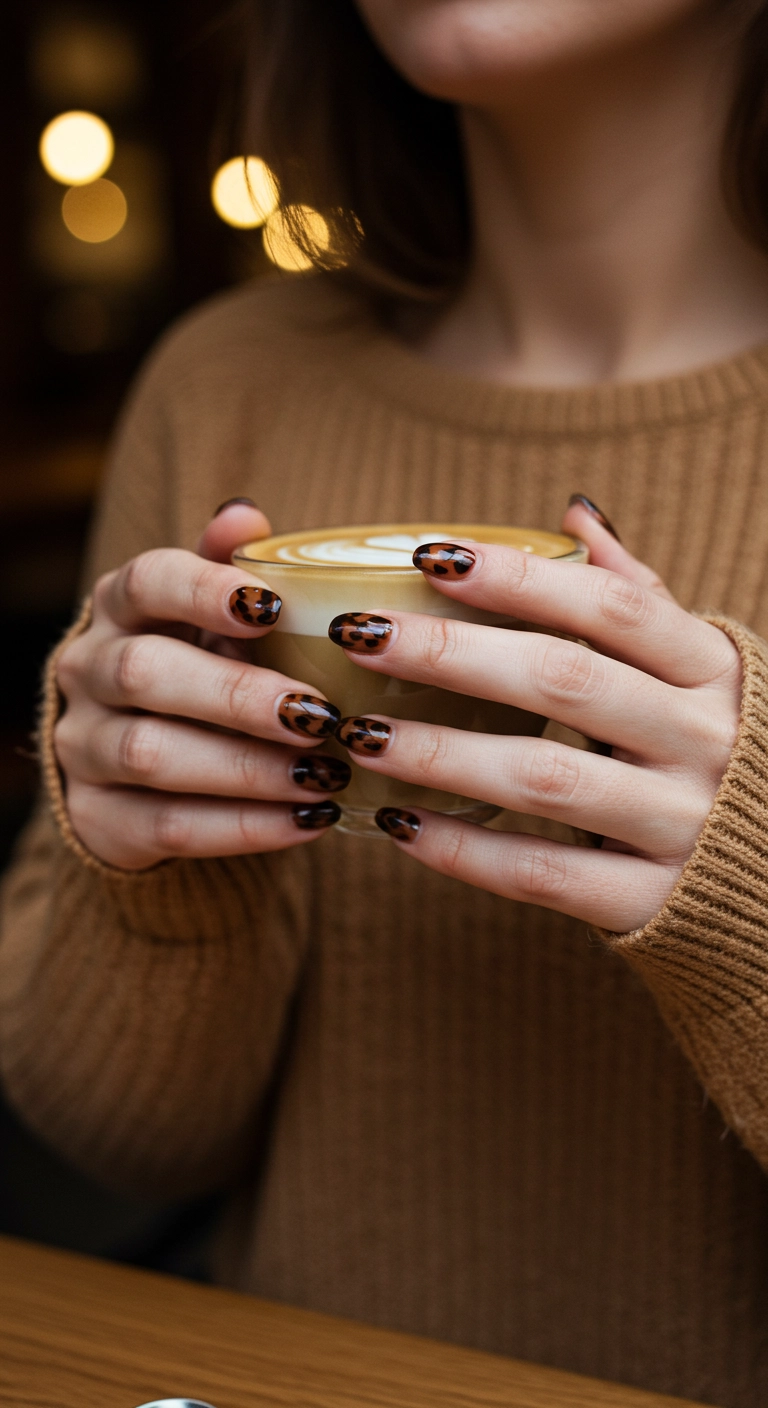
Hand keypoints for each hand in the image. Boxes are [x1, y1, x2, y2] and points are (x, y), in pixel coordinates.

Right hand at [54, 502, 346, 869]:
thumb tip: (247, 514)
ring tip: (326, 773)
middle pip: (146, 673)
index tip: (273, 606)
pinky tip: (309, 821)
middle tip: (319, 714)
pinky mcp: (98, 819)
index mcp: (120, 608)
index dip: (204, 590)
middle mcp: (87, 671)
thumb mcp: (216, 619)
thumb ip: (234, 571)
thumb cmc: (200, 669)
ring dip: (248, 768)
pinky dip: (244, 828)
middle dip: (239, 696)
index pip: (146, 582)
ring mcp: (83, 748)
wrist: (137, 769)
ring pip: (153, 755)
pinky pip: (167, 827)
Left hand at [328, 501, 741, 930]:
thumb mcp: (701, 670)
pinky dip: (464, 852)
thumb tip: (572, 515)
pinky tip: (398, 825)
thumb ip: (639, 598)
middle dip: (453, 652)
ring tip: (363, 733)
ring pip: (544, 779)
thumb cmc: (720, 753)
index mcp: (712, 672)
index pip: (612, 606)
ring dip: (441, 753)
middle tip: (362, 634)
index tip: (431, 557)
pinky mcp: (649, 902)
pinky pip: (541, 874)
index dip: (520, 576)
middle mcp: (704, 741)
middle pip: (566, 680)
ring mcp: (680, 825)